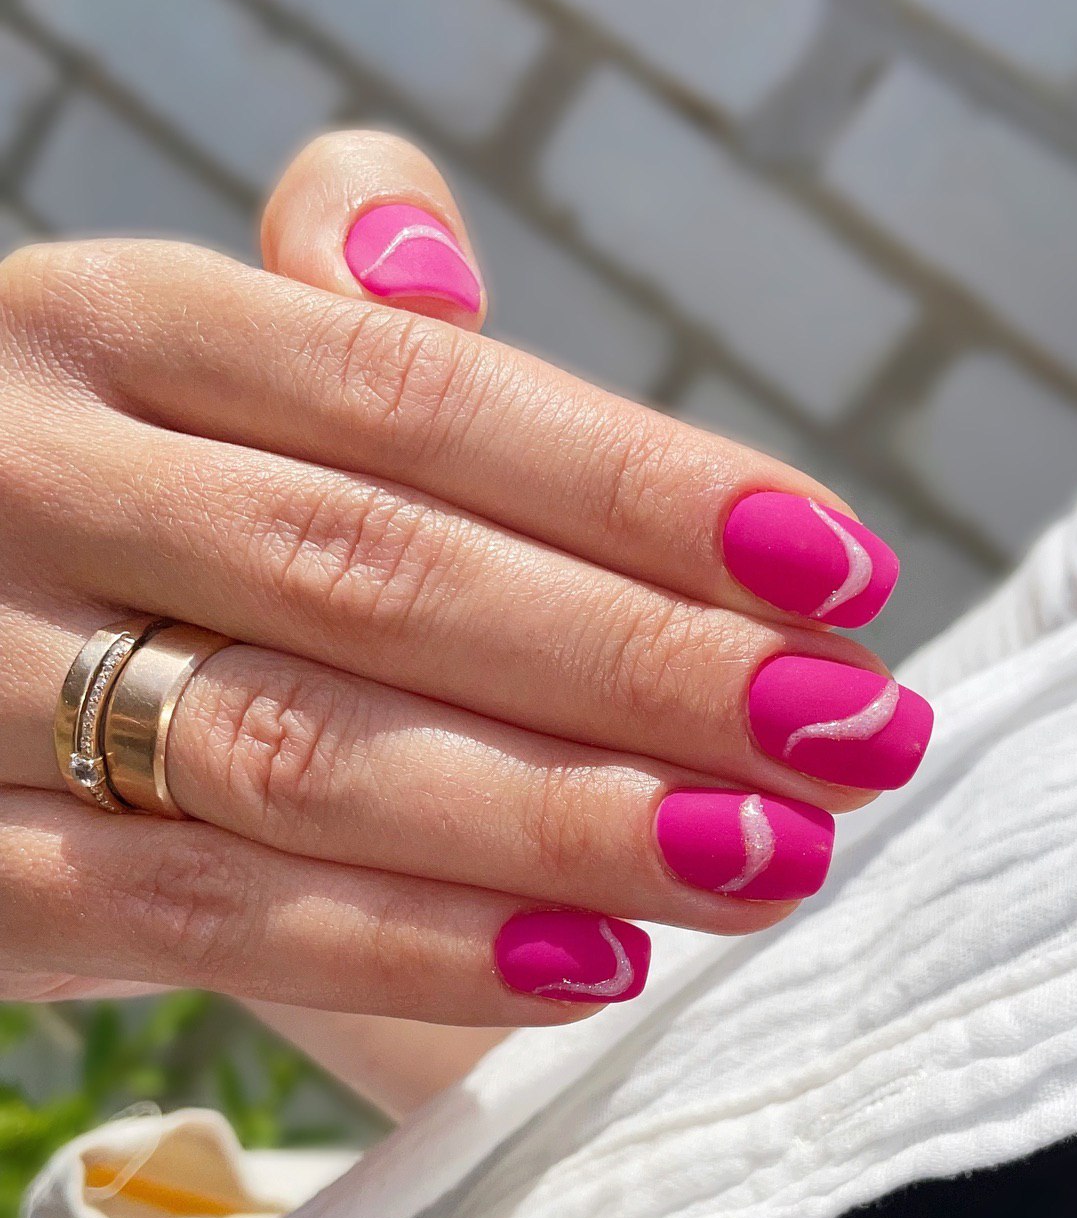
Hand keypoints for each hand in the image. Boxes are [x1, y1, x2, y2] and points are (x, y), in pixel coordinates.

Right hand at [0, 133, 930, 1024]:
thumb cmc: (109, 503)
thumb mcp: (178, 374)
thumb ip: (320, 320)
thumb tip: (431, 251)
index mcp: (109, 326)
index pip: (420, 398)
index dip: (647, 491)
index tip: (846, 574)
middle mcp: (28, 477)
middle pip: (386, 575)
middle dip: (648, 668)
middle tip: (852, 736)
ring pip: (306, 754)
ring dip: (565, 819)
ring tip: (766, 857)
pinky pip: (191, 922)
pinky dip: (402, 948)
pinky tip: (591, 966)